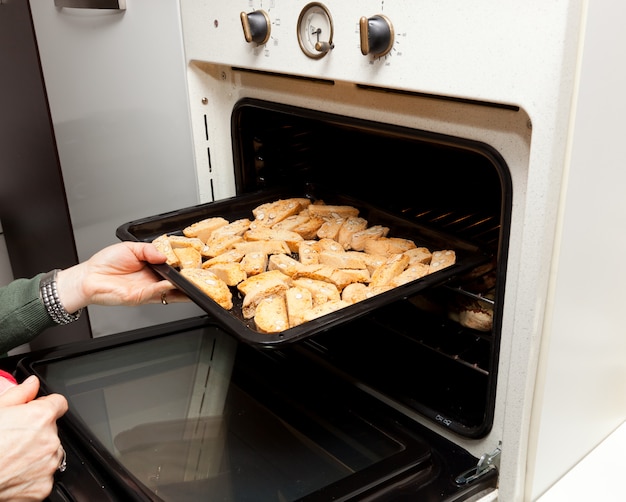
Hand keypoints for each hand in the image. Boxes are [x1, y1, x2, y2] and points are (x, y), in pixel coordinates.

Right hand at [0, 376, 67, 501]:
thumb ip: (19, 394)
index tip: (36, 411)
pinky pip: (44, 474)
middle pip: (52, 429)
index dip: (45, 406)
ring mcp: (48, 465)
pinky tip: (14, 471)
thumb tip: (32, 383)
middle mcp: (50, 440)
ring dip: (37, 452)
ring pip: (50, 452)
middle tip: (14, 438)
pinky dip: (32, 474)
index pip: (59, 403)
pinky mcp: (44, 486)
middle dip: (38, 431)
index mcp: (41, 417)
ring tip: (11, 456)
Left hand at [56, 242, 187, 312]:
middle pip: (175, 284)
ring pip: (170, 292)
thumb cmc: (105, 264)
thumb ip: (148, 249)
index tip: (192, 263)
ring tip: (190, 282)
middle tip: (198, 276)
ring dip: (180, 289)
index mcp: (150, 268)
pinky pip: (155, 293)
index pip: (171, 269)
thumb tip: (164, 255)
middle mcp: (151, 281)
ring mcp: (146, 291)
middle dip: (187, 281)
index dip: (182, 267)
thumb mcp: (130, 248)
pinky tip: (170, 283)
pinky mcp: (139, 297)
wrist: (88, 277)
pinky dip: (164, 289)